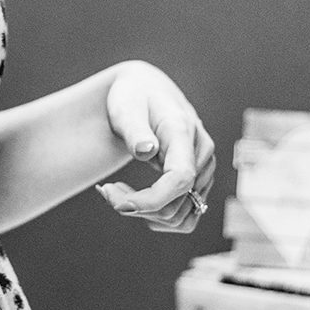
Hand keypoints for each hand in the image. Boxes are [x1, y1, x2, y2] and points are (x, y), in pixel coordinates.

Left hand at [96, 61, 214, 233]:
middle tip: (105, 191)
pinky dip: (156, 215)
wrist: (148, 91)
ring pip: (179, 217)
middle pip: (176, 205)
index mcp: (184, 133)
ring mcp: (203, 171)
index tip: (117, 203)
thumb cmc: (134, 97)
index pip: (181, 179)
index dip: (151, 200)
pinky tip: (134, 199)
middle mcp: (201, 155)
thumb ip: (135, 130)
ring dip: (144, 214)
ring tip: (116, 191)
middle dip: (135, 207)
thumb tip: (147, 151)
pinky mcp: (198, 183)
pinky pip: (183, 217)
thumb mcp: (126, 108)